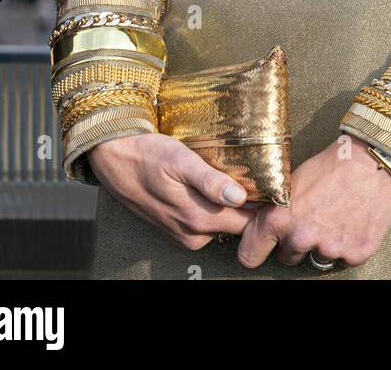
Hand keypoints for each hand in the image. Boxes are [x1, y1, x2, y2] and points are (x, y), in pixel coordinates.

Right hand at [88, 131, 257, 249]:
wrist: (115, 159)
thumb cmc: (148, 155)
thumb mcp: (180, 160)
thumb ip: (210, 182)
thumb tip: (240, 198)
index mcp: (198, 220)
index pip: (248, 223)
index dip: (264, 206)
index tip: (275, 186)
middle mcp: (194, 235)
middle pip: (238, 226)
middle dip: (253, 207)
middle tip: (263, 177)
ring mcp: (184, 235)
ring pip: (223, 224)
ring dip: (233, 206)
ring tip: (241, 178)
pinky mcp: (177, 229)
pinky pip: (206, 223)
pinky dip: (215, 208)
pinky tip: (216, 187)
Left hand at [236, 136, 390, 270]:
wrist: (374, 160)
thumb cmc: (333, 164)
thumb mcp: (294, 180)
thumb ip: (278, 208)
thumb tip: (263, 222)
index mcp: (281, 218)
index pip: (249, 255)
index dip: (254, 250)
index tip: (260, 247)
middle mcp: (302, 238)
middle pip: (287, 258)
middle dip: (295, 243)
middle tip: (312, 219)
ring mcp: (330, 249)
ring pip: (316, 258)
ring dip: (323, 244)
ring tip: (336, 216)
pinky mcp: (355, 254)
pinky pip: (343, 259)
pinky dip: (347, 244)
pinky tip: (352, 221)